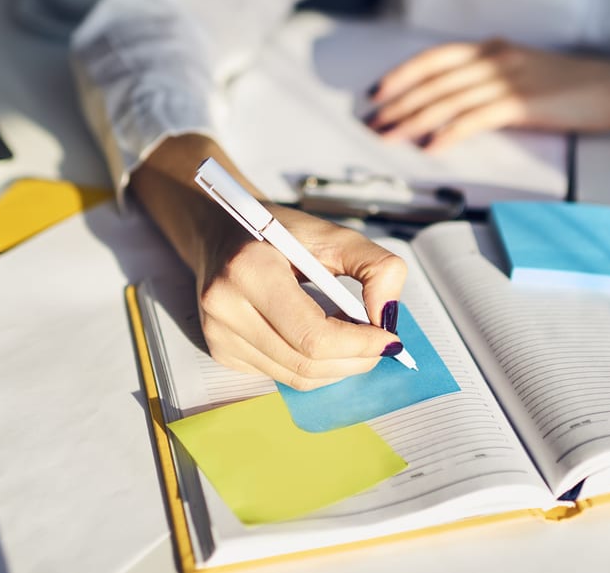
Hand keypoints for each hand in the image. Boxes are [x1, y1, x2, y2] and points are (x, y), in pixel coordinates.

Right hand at [131, 135, 406, 389]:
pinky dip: (312, 365)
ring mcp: (219, 335)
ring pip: (296, 377)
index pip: (313, 335)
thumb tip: (388, 316)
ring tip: (354, 340)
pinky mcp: (221, 351)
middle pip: (307, 363)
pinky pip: (280, 374)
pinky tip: (320, 339)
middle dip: (355, 360)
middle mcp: (226, 307)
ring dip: (337, 367)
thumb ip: (375, 267)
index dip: (359, 345)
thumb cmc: (277, 231)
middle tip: (380, 345)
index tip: (390, 339)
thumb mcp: (332, 234)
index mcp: (250, 270)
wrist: (220, 232)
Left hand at [365, 39, 609, 148]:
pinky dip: (449, 132)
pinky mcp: (522, 103)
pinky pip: (475, 117)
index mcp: (492, 50)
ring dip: (412, 119)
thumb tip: (458, 100)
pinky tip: (432, 146)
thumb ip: (492, 80)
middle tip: (372, 121)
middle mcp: (494, 59)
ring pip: (447, 98)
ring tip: (390, 135)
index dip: (400, 74)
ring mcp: (508, 79)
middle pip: (432, 80)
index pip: (433, 59)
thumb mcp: (525, 72)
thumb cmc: (575, 86)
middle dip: (396, 102)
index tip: (376, 92)